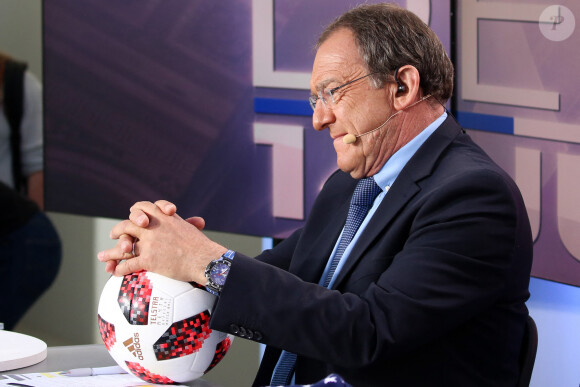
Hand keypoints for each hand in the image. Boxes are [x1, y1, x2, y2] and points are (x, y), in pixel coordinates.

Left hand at [98, 201, 225, 283]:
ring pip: (124, 245)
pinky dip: (119, 268)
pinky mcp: (149, 260)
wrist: (204, 259)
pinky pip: (128, 264)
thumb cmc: (201, 246)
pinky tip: (115, 272)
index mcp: (164, 217)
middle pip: (128, 223)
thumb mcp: (191, 228)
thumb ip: (187, 223)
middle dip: (118, 229)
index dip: (137, 211)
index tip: (135, 218)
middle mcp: (154, 227)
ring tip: (102, 256)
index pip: (144, 206)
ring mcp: (150, 243)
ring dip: (111, 252)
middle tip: (114, 234)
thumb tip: (198, 221)